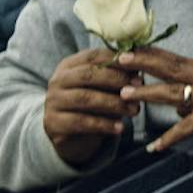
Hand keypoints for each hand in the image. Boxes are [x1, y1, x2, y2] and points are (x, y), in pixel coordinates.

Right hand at [43, 48, 139, 166]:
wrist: (68, 135)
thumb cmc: (90, 105)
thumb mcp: (101, 88)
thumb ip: (115, 77)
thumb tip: (138, 68)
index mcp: (69, 65)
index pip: (92, 56)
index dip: (115, 60)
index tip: (137, 68)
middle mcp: (57, 80)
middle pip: (88, 75)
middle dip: (116, 79)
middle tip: (138, 87)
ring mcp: (53, 101)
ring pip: (86, 98)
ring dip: (114, 103)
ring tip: (134, 109)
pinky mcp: (54, 123)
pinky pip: (81, 122)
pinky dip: (103, 124)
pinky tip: (120, 127)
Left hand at [116, 46, 192, 152]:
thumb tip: (175, 110)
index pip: (173, 57)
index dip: (150, 52)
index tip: (129, 48)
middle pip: (169, 68)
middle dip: (143, 63)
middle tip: (119, 61)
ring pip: (173, 93)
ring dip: (148, 94)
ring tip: (125, 95)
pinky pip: (188, 127)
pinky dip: (170, 137)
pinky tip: (155, 147)